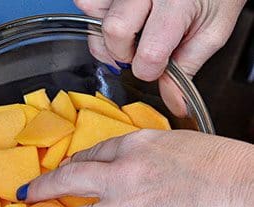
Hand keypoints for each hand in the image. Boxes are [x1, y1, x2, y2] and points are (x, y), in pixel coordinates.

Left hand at [13, 130, 253, 206]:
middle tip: (22, 198)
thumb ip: (149, 153)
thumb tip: (137, 163)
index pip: (92, 153)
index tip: (58, 173)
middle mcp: (123, 175)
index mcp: (135, 147)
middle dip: (40, 190)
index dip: (70, 165)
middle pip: (69, 180)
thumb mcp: (178, 143)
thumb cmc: (220, 163)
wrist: (241, 185)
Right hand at [75, 0, 245, 79]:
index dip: (151, 70)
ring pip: (92, 13)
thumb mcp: (213, 31)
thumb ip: (189, 66)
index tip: (160, 65)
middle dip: (122, 52)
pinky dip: (96, 16)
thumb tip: (173, 101)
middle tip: (140, 50)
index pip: (148, 54)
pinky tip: (120, 21)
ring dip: (105, 35)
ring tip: (127, 35)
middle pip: (114, 31)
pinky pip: (88, 2)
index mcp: (177, 2)